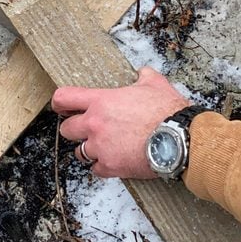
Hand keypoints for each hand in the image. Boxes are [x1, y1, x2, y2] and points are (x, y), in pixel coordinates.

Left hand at [51, 67, 189, 178]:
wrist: (181, 139)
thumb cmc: (167, 110)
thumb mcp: (155, 84)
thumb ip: (143, 76)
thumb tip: (142, 72)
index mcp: (100, 102)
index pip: (63, 98)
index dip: (59, 103)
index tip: (63, 108)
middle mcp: (94, 124)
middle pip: (66, 129)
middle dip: (74, 129)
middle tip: (86, 130)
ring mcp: (101, 147)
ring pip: (79, 152)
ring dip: (88, 150)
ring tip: (102, 147)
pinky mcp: (111, 166)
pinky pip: (95, 170)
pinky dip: (102, 167)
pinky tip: (113, 161)